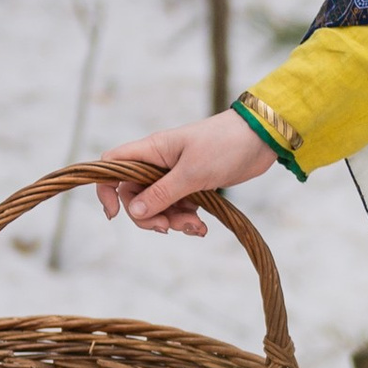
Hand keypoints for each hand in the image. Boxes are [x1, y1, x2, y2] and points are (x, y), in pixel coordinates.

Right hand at [97, 110, 275, 236]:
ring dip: (173, 221)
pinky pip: (179, 208)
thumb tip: (135, 211)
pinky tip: (202, 228)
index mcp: (151, 151)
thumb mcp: (191, 173)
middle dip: (148, 216)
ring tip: (196, 227)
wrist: (261, 139)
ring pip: (158, 205)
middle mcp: (158, 163)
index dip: (106, 189)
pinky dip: (187, 220)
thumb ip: (162, 193)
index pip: (113, 167)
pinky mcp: (193, 185)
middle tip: (168, 228)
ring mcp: (175, 174)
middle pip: (135, 195)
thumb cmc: (224, 146)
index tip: (114, 214)